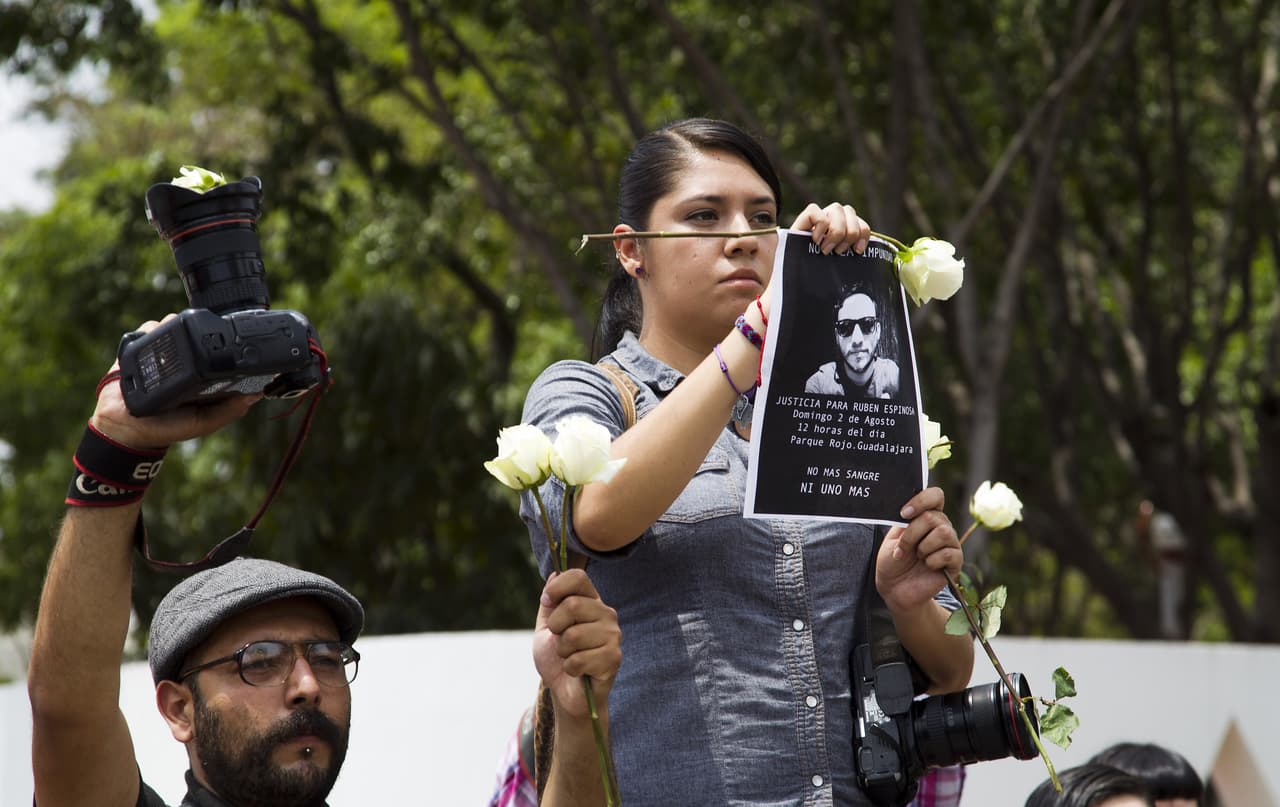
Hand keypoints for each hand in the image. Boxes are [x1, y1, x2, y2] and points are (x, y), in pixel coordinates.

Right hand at [89, 316, 260, 449]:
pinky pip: (150, 327)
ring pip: (174, 323)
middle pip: (197, 331)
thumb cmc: (167, 427)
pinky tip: (147, 345)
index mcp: (204, 374)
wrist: (122, 426)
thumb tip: (256, 395)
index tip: (228, 336)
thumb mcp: (203, 423)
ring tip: (167, 346)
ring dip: (173, 327)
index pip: (220, 350)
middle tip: (193, 340)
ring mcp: (164, 351)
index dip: (226, 342)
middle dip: (197, 329)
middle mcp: (186, 360)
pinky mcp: (142, 346)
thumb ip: (227, 411)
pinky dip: (151, 330)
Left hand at [533, 569, 621, 720]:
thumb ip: (549, 602)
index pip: (578, 577)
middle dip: (556, 627)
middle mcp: (606, 613)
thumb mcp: (545, 627)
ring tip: (570, 657)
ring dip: (563, 651)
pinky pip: (579, 659)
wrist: (566, 692)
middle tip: (560, 641)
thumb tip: (554, 574)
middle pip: (573, 605)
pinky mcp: (613, 658)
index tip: (547, 602)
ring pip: (574, 635)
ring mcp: (613, 635)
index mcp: (590, 601)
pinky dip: (570, 668)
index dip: (557, 588)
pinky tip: (578, 671)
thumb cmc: (557, 658)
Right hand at [760, 202, 870, 317]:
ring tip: (827, 249)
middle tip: (840, 253)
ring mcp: (813, 222)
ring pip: (836, 208)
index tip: (859, 251)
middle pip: (849, 210)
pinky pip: (815, 211)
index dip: (863, 232)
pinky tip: (815, 241)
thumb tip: (876, 257)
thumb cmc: (813, 286)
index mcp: (840, 234)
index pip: (859, 221)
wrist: (787, 294)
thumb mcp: (839, 271)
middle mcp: (828, 225)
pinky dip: (820, 225)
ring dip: (837, 230)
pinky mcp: (799, 224)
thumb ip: (852, 260)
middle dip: (850, 232)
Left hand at [875, 487, 961, 613]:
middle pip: (934, 517)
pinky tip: (927, 566)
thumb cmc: (893, 560)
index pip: (935, 496)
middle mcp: (941, 527)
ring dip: (923, 546)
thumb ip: (905, 521)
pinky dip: (932, 560)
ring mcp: (950, 544)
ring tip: (917, 557)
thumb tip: (912, 507)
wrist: (894, 587)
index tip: (904, 513)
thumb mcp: (893, 536)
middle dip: (912, 533)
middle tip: (904, 548)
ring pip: (943, 532)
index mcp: (926, 516)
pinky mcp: (955, 562)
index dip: (922, 500)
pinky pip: (948, 553)